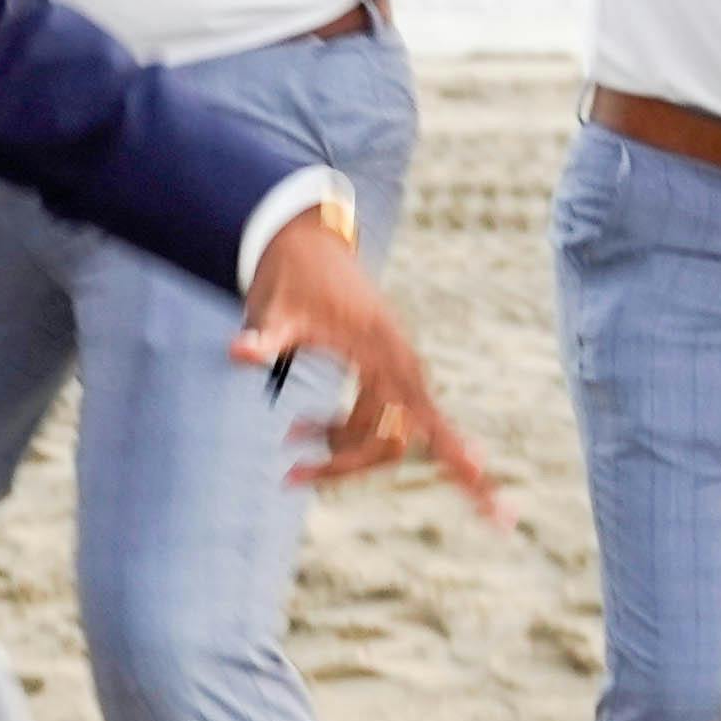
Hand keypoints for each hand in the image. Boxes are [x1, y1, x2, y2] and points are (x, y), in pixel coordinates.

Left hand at [228, 215, 505, 524]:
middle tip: (289, 476)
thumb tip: (239, 352)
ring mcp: (398, 368)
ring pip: (385, 435)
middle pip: (390, 440)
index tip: (481, 473)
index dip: (451, 448)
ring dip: (341, 449)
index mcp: (379, 347)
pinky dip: (353, 437)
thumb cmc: (291, 278)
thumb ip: (263, 336)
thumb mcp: (274, 309)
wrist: (305, 244)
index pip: (412, 412)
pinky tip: (316, 441)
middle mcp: (399, 361)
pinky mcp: (388, 372)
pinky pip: (384, 419)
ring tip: (289, 440)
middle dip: (345, 463)